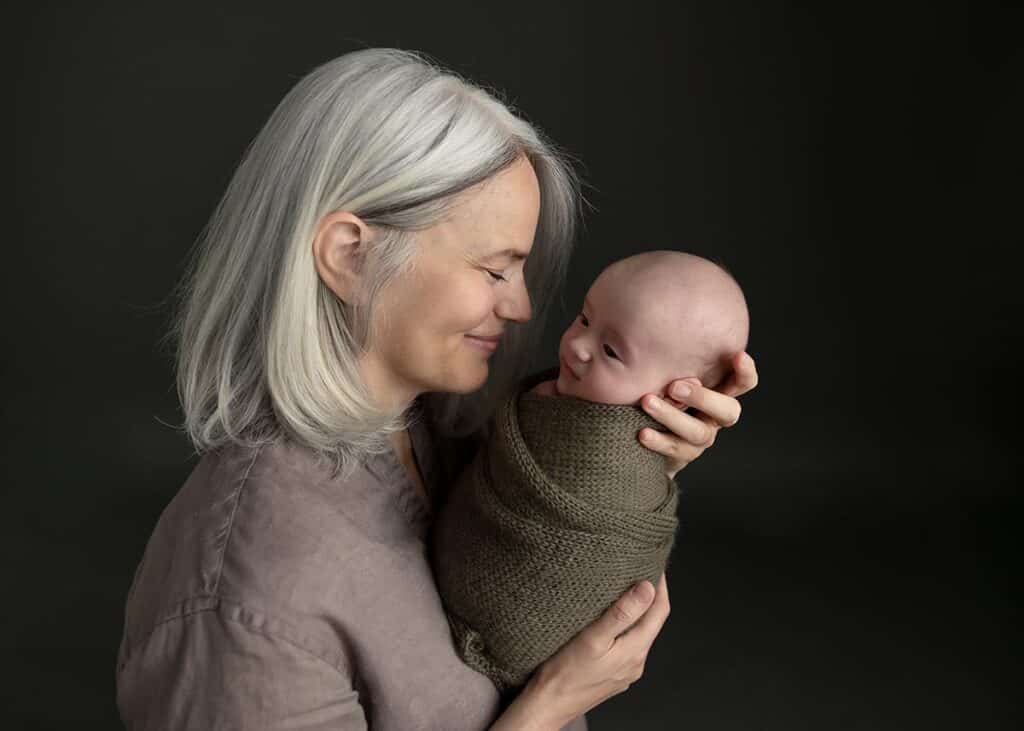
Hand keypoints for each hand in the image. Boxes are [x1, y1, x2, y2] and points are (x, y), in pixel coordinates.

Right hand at [493, 574, 669, 729]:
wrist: (547, 705)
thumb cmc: (563, 673)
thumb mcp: (593, 638)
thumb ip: (622, 613)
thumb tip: (647, 588)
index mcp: (635, 651)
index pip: (660, 611)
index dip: (661, 585)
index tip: (654, 563)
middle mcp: (636, 663)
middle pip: (652, 622)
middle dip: (651, 596)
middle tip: (640, 570)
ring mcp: (626, 671)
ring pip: (640, 634)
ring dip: (638, 612)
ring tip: (625, 588)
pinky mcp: (613, 675)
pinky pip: (627, 645)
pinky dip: (626, 627)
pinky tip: (611, 620)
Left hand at [638, 351, 758, 478]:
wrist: (642, 436)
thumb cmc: (657, 393)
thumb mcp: (664, 376)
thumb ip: (667, 362)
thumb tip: (648, 329)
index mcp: (717, 393)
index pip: (742, 383)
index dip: (745, 372)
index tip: (738, 355)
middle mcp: (714, 417)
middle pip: (728, 411)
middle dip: (703, 398)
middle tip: (674, 386)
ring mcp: (701, 438)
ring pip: (698, 432)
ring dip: (672, 417)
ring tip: (647, 403)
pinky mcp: (684, 456)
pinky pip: (676, 450)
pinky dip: (659, 440)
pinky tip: (642, 432)